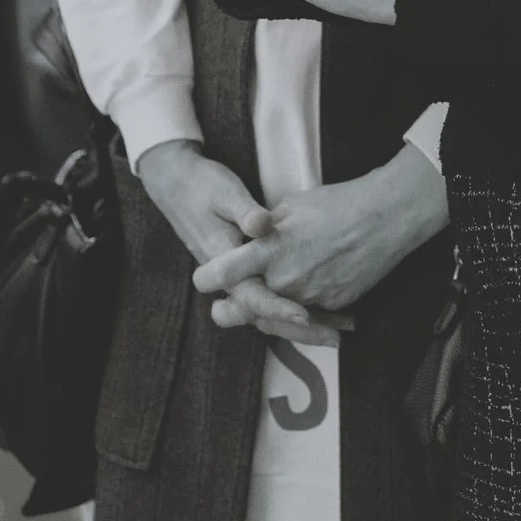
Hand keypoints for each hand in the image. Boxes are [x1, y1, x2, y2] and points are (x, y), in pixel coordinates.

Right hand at [133, 141, 330, 345]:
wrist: (177, 184)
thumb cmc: (203, 186)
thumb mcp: (224, 193)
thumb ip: (245, 211)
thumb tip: (262, 225)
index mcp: (223, 262)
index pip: (252, 296)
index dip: (278, 307)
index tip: (305, 315)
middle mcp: (231, 278)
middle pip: (266, 316)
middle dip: (301, 329)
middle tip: (337, 336)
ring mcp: (240, 279)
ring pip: (272, 313)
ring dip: (305, 323)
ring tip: (343, 326)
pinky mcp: (249, 274)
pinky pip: (275, 298)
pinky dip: (301, 304)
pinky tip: (329, 308)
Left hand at [193, 145, 447, 314]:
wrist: (384, 219)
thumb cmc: (336, 204)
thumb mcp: (291, 206)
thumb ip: (265, 228)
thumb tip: (252, 234)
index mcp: (270, 250)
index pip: (225, 271)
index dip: (209, 277)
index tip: (202, 280)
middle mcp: (285, 278)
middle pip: (247, 305)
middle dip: (231, 309)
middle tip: (219, 311)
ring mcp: (310, 296)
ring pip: (277, 316)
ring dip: (266, 313)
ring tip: (255, 312)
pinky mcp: (332, 305)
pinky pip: (308, 316)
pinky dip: (300, 314)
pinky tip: (298, 310)